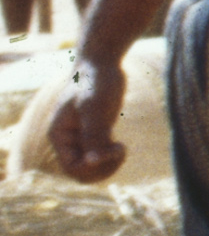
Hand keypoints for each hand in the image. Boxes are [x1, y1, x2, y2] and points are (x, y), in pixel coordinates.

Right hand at [45, 53, 120, 184]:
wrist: (102, 64)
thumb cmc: (96, 83)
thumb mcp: (95, 108)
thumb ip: (93, 135)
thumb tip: (92, 161)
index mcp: (59, 135)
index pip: (72, 168)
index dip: (94, 166)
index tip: (113, 149)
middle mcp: (67, 140)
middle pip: (81, 172)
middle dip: (102, 168)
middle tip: (120, 152)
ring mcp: (80, 137)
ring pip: (92, 166)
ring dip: (109, 164)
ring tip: (122, 149)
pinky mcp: (95, 133)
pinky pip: (100, 157)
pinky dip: (112, 157)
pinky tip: (121, 145)